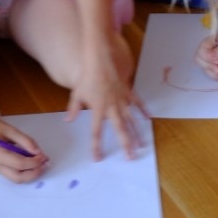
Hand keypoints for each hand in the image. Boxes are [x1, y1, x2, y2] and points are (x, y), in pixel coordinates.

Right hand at [0, 117, 49, 182]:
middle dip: (34, 173)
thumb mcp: (11, 130)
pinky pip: (15, 174)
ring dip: (31, 174)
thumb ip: (25, 141)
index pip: (19, 164)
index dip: (34, 162)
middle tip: (45, 165)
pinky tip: (33, 163)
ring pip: (17, 179)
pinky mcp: (0, 168)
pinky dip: (26, 171)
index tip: (44, 156)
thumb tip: (38, 152)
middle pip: (18, 178)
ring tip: (41, 165)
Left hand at [68, 40, 145, 160]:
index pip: (96, 132)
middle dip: (126, 144)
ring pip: (131, 119)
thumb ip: (74, 109)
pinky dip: (143, 110)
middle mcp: (112, 107)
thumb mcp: (77, 93)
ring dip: (137, 133)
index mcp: (98, 109)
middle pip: (120, 129)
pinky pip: (137, 103)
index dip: (96, 146)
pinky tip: (149, 118)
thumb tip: (68, 120)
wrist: (100, 60)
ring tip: (142, 145)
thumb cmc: (88, 77)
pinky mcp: (128, 92)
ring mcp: (122, 100)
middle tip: (130, 157)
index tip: (98, 158)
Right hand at [195, 32, 217, 81]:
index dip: (207, 59)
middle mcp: (208, 51)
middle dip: (210, 68)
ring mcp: (212, 60)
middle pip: (201, 62)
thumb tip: (208, 56)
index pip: (201, 52)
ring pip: (207, 70)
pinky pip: (214, 75)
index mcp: (210, 42)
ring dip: (215, 75)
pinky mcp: (217, 68)